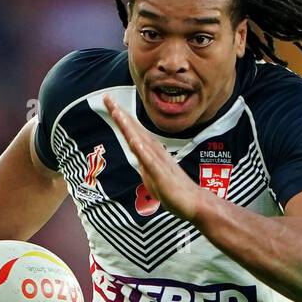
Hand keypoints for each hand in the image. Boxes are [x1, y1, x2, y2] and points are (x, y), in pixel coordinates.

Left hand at [103, 93, 204, 222]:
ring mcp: (159, 163)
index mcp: (152, 152)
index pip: (133, 131)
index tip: (109, 102)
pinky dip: (143, 152)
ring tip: (117, 112)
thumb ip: (144, 162)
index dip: (121, 117)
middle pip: (134, 131)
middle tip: (107, 98)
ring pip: (141, 142)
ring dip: (129, 127)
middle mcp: (155, 152)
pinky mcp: (162, 176)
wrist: (194, 203)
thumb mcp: (153, 174)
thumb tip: (137, 153)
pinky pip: (151, 163)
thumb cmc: (174, 190)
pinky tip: (135, 141)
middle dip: (121, 115)